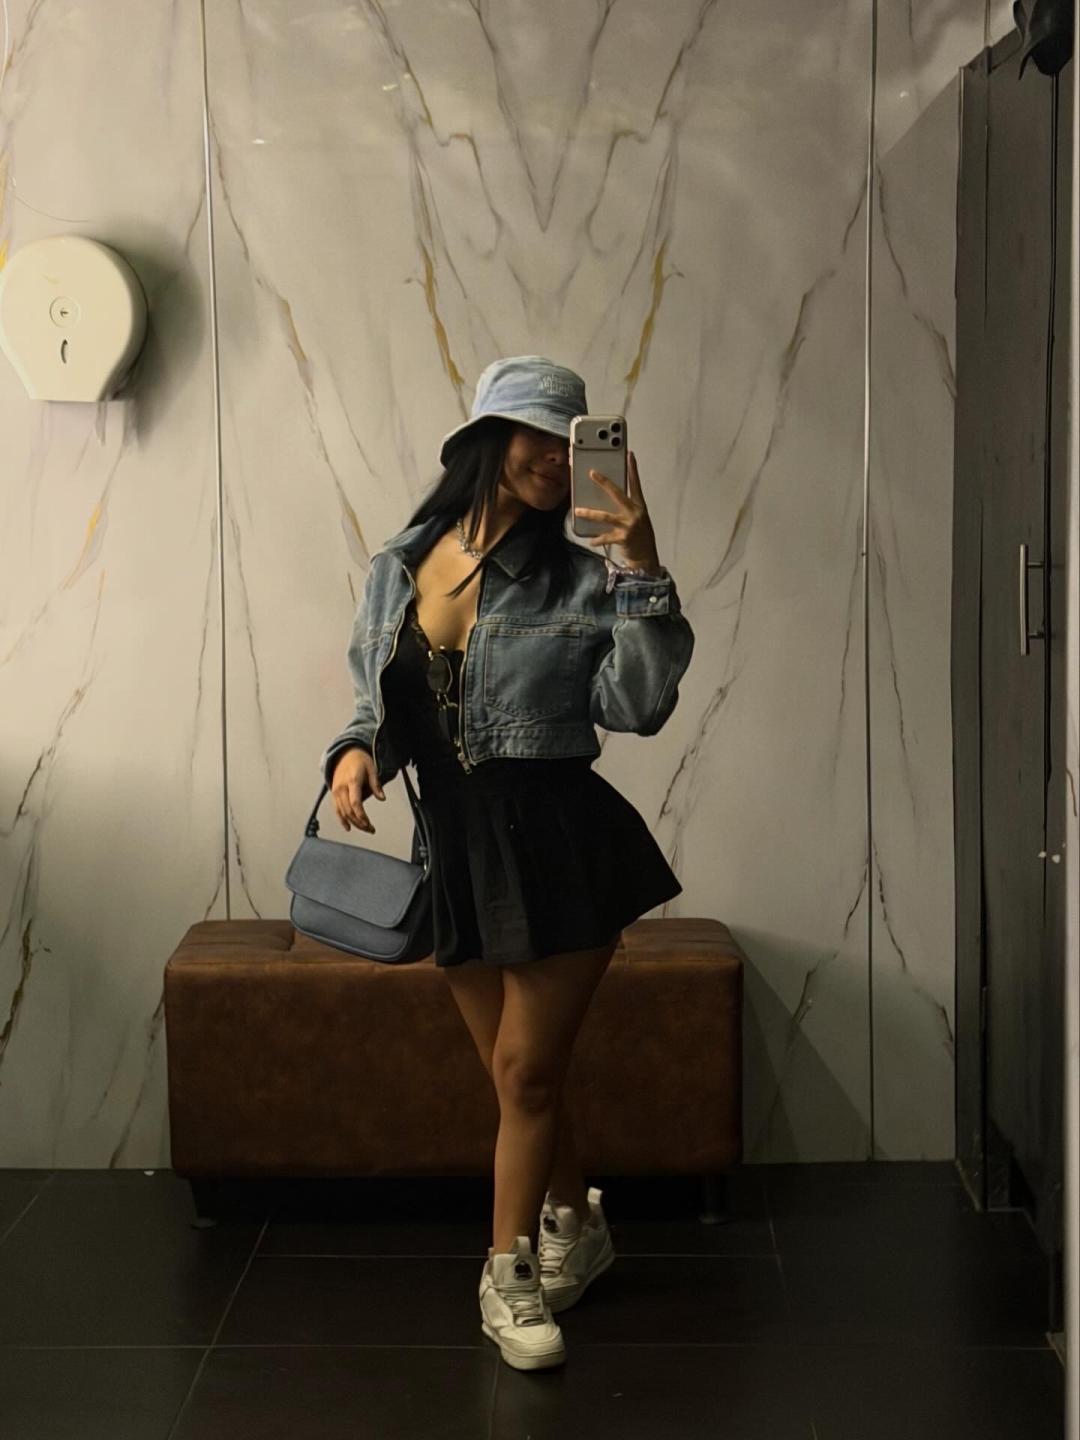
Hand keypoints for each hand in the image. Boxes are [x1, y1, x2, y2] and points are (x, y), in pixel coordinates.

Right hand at [330, 746, 385, 832]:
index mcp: (352, 781)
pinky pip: (337, 810)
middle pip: (349, 810)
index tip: (368, 823)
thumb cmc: (359, 760)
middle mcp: (341, 788)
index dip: (361, 815)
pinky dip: (342, 820)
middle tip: (371, 829)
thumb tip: (382, 798)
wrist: (344, 754)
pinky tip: (348, 827)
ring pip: (343, 812)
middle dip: (360, 822)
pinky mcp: (334, 794)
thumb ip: (376, 784)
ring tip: (365, 829)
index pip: (355, 802)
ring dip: (353, 823)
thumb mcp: (371, 768)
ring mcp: (336, 792)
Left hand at [573, 450, 661, 571]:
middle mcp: (635, 513)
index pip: (635, 484)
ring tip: (577, 510)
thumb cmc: (640, 535)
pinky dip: (597, 539)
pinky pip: (605, 537)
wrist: (646, 557)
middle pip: (617, 494)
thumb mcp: (637, 518)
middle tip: (592, 472)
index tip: (629, 455)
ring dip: (589, 513)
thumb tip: (606, 498)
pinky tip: (591, 541)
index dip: (633, 469)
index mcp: (639, 506)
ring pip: (605, 516)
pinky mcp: (623, 538)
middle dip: (604, 482)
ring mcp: (629, 525)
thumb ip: (625, 508)